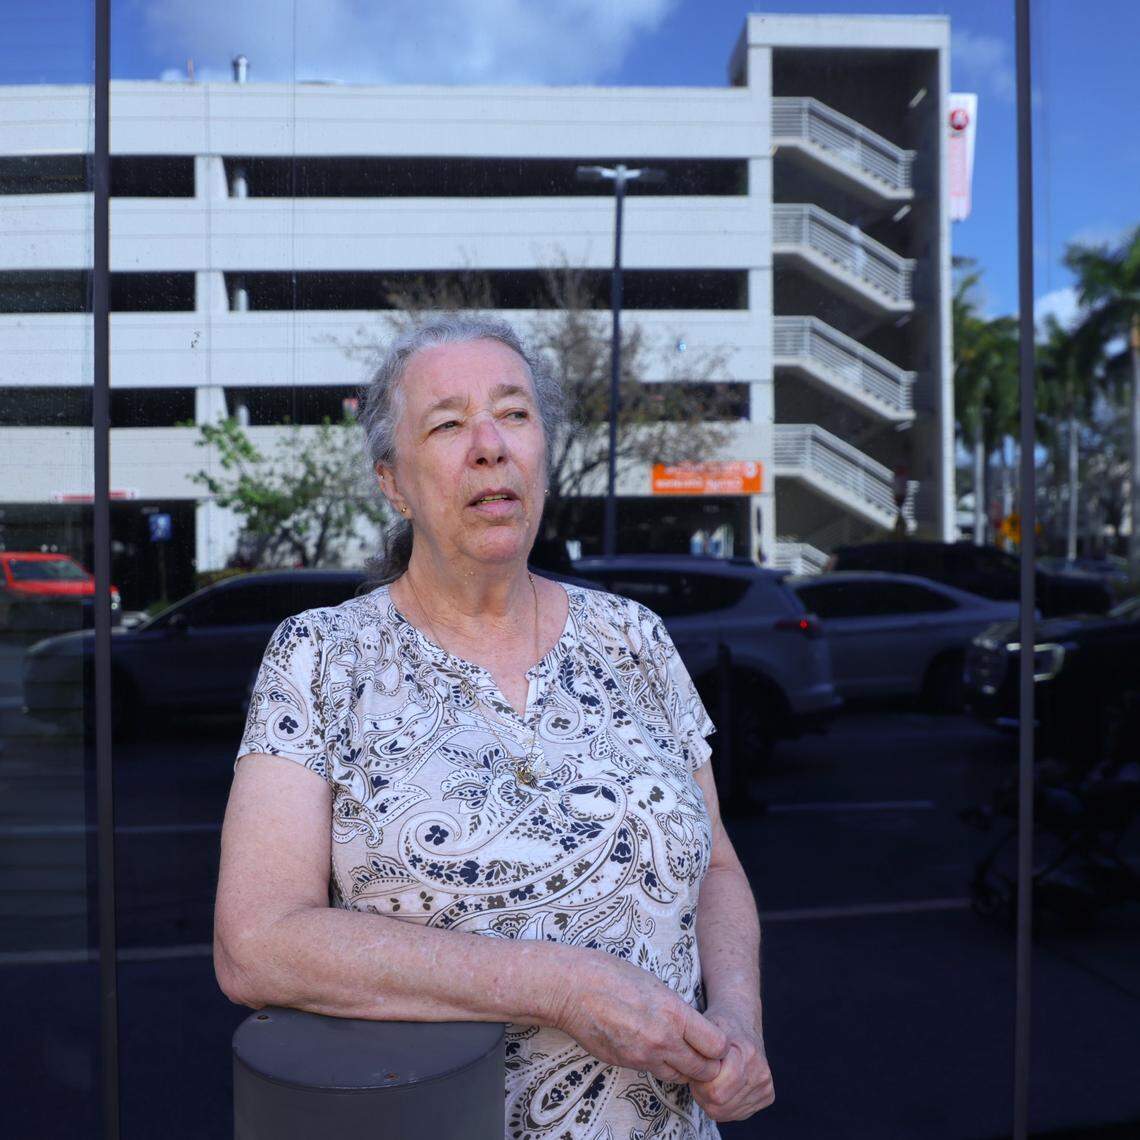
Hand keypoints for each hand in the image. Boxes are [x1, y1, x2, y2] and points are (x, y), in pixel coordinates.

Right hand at [551, 951, 728, 1083]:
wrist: (570, 988)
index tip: (713, 1037)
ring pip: (680, 1076)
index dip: (719, 1044)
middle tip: (702, 1051)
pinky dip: (660, 1065)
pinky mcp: (626, 1064)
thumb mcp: (653, 982)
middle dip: (708, 1063)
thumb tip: (689, 1026)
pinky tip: (652, 1047)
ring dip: (684, 1068)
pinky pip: (654, 1072)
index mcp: (673, 1012)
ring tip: (678, 1050)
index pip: (717, 1045)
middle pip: (704, 1069)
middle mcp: (662, 1040)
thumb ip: (675, 1009)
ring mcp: (643, 1056)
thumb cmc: (609, 974)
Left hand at [688, 1005, 774, 1121]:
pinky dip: (723, 1105)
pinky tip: (723, 1086)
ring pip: (726, 1113)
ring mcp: (766, 1085)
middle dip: (702, 1093)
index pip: (715, 1091)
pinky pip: (736, 1114)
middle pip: (720, 1104)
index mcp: (746, 1053)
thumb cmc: (719, 1026)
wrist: (742, 1021)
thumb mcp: (704, 1029)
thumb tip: (689, 1075)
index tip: (695, 1069)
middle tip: (699, 1076)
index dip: (698, 1083)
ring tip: (710, 1079)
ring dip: (711, 1101)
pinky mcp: (768, 1096)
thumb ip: (697, 1052)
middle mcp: (760, 1072)